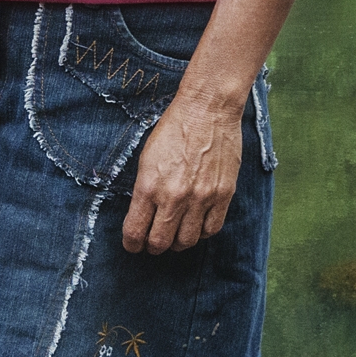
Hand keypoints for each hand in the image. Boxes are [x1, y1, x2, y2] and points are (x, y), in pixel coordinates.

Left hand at [122, 91, 244, 252]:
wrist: (207, 109)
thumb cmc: (174, 128)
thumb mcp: (147, 158)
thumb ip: (145, 190)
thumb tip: (144, 216)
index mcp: (149, 186)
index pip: (135, 232)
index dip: (132, 244)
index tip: (133, 244)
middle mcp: (174, 197)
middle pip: (161, 243)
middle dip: (153, 246)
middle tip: (153, 242)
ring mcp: (201, 198)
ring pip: (187, 241)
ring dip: (178, 243)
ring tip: (175, 235)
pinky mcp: (223, 195)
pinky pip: (212, 229)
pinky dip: (202, 232)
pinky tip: (196, 224)